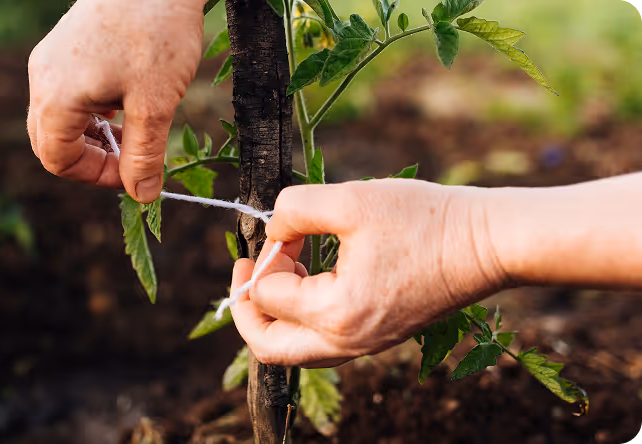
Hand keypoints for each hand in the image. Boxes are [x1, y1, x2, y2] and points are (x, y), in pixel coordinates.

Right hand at [27, 0, 204, 202]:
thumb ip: (145, 155)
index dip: (97, 177)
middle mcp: (44, 78)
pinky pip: (70, 94)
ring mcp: (53, 60)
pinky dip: (94, 112)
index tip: (134, 175)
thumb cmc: (154, 34)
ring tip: (134, 133)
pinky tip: (126, 105)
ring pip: (61, 118)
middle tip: (132, 160)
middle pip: (52, 141)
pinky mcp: (68, 47)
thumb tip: (142, 195)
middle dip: (92, 159)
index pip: (58, 160)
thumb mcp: (154, 105)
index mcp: (56, 97)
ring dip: (94, 136)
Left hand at [229, 179, 506, 367]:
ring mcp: (364, 345)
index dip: (264, 256)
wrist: (488, 243)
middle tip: (245, 270)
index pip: (267, 295)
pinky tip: (314, 275)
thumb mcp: (351, 199)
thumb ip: (294, 209)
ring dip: (276, 312)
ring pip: (295, 349)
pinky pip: (323, 340)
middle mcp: (346, 342)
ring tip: (285, 266)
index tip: (285, 228)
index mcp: (335, 314)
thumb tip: (272, 230)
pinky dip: (303, 315)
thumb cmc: (425, 220)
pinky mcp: (378, 337)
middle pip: (269, 348)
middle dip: (247, 308)